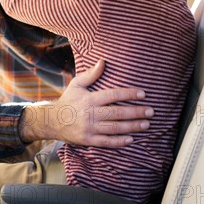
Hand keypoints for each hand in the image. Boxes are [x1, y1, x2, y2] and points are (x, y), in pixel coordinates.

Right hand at [19, 60, 153, 146]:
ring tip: (146, 124)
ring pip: (115, 128)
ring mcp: (90, 128)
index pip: (113, 95)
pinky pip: (106, 142)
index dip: (129, 94)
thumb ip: (91, 74)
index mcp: (90, 99)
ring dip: (132, 127)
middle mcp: (91, 114)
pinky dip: (119, 141)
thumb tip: (103, 61)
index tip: (143, 94)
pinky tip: (131, 139)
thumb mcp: (77, 84)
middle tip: (151, 111)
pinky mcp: (88, 140)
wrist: (52, 121)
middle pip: (117, 113)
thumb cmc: (69, 100)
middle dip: (136, 112)